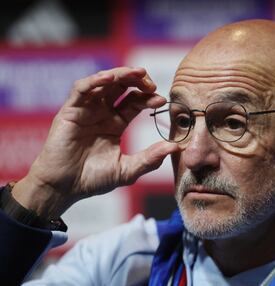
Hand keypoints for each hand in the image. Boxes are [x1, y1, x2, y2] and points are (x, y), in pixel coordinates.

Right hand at [12, 67, 177, 218]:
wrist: (65, 188)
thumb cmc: (93, 179)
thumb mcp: (127, 170)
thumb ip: (150, 159)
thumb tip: (175, 147)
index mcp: (116, 123)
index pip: (135, 103)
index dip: (148, 98)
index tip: (162, 100)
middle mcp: (102, 113)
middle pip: (121, 87)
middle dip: (137, 81)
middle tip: (151, 83)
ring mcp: (86, 110)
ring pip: (103, 82)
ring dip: (120, 74)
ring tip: (138, 73)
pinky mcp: (70, 111)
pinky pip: (81, 89)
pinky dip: (95, 81)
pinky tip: (110, 78)